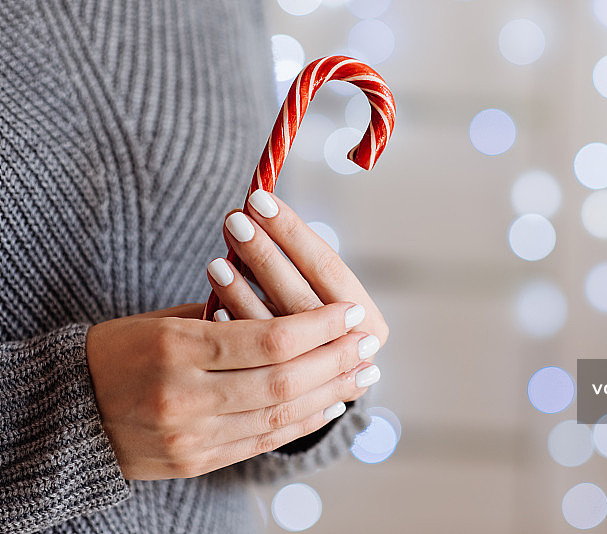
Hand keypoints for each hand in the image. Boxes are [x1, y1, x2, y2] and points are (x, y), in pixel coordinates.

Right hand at [86, 301, 374, 479]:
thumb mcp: (165, 320)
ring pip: (279, 417)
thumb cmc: (121, 350)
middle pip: (283, 381)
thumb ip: (226, 317)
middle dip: (336, 360)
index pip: (269, 339)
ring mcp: (190, 436)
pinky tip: (330, 404)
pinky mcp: (195, 462)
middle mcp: (184, 396)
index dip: (319, 326)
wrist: (69, 411)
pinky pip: (261, 443)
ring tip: (362, 373)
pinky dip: (302, 423)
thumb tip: (292, 314)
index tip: (351, 311)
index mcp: (176, 349)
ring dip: (330, 393)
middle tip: (369, 343)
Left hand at [206, 190, 388, 400]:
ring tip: (217, 262)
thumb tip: (259, 206)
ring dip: (246, 294)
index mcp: (369, 325)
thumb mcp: (314, 296)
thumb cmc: (312, 325)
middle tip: (236, 220)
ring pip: (280, 336)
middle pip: (304, 300)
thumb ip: (297, 266)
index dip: (293, 234)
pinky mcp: (292, 402)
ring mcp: (326, 383)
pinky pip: (260, 366)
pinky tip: (215, 307)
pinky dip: (239, 333)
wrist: (321, 389)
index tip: (261, 200)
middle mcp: (357, 355)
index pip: (328, 269)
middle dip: (268, 256)